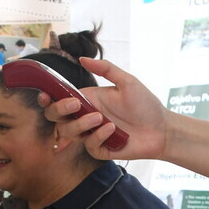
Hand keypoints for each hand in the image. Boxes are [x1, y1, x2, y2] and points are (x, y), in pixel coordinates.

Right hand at [41, 57, 167, 161]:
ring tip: (100, 118)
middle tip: (75, 105)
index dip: (48, 98)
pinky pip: (89, 146)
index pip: (59, 100)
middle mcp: (85, 117)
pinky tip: (113, 131)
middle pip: (56, 118)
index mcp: (87, 100)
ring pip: (68, 133)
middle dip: (60, 110)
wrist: (162, 129)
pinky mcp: (100, 150)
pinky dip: (98, 137)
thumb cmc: (145, 104)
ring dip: (80, 124)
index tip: (46, 95)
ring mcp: (91, 134)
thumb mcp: (127, 82)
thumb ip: (106, 69)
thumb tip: (83, 58)